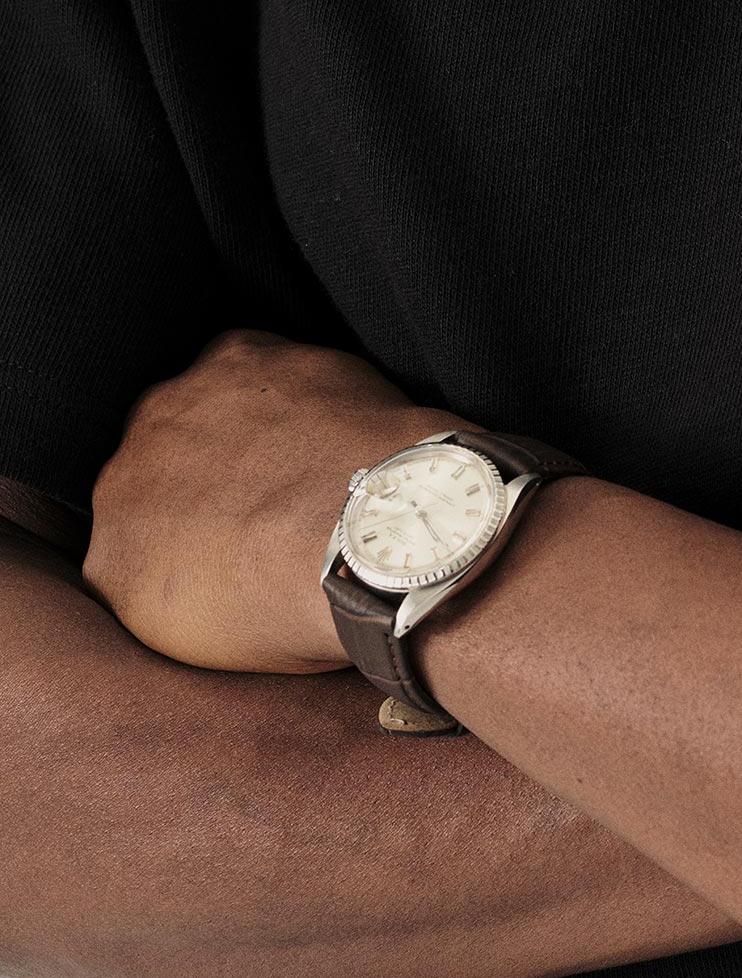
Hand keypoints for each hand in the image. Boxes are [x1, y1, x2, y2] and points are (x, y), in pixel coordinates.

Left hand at [83, 328, 463, 673]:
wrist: (374, 537)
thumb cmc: (390, 475)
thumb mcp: (364, 397)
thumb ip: (317, 401)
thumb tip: (331, 430)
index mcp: (235, 361)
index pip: (221, 388)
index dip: (248, 437)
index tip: (275, 472)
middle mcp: (167, 408)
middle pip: (168, 446)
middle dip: (204, 484)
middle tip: (258, 531)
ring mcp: (130, 481)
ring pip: (141, 513)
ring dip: (179, 542)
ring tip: (244, 581)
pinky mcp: (114, 559)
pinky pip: (130, 584)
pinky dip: (167, 603)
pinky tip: (223, 615)